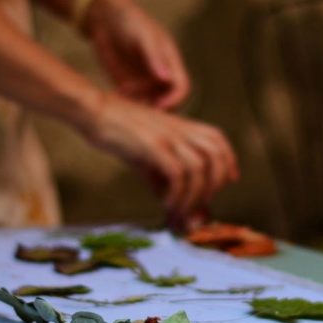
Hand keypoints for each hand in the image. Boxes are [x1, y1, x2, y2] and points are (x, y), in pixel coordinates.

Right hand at [80, 92, 238, 228]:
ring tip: (181, 210)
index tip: (230, 181)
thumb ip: (164, 183)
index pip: (217, 139)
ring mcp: (166, 136)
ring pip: (199, 167)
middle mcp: (179, 129)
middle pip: (216, 153)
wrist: (93, 111)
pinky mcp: (152, 145)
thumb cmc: (117, 134)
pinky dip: (178, 194)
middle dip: (216, 183)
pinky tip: (167, 205)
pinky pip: (177, 173)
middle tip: (202, 203)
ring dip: (195, 196)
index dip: (229, 160)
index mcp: (181, 126)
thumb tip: (180, 211)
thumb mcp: (146, 158)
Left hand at [82, 0, 189, 109]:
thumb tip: (167, 79)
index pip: (181, 87)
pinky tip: (117, 93)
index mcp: (170, 61)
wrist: (105, 16)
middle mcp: (160, 74)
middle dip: (157, 109)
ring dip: (140, 107)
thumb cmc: (128, 20)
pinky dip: (127, 103)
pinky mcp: (129, 84)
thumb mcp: (142, 36)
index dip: (174, 100)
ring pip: (150, 104)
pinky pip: (133, 101)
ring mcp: (145, 80)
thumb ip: (154, 57)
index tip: (158, 106)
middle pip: (168, 101)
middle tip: (139, 111)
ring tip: (124, 96)